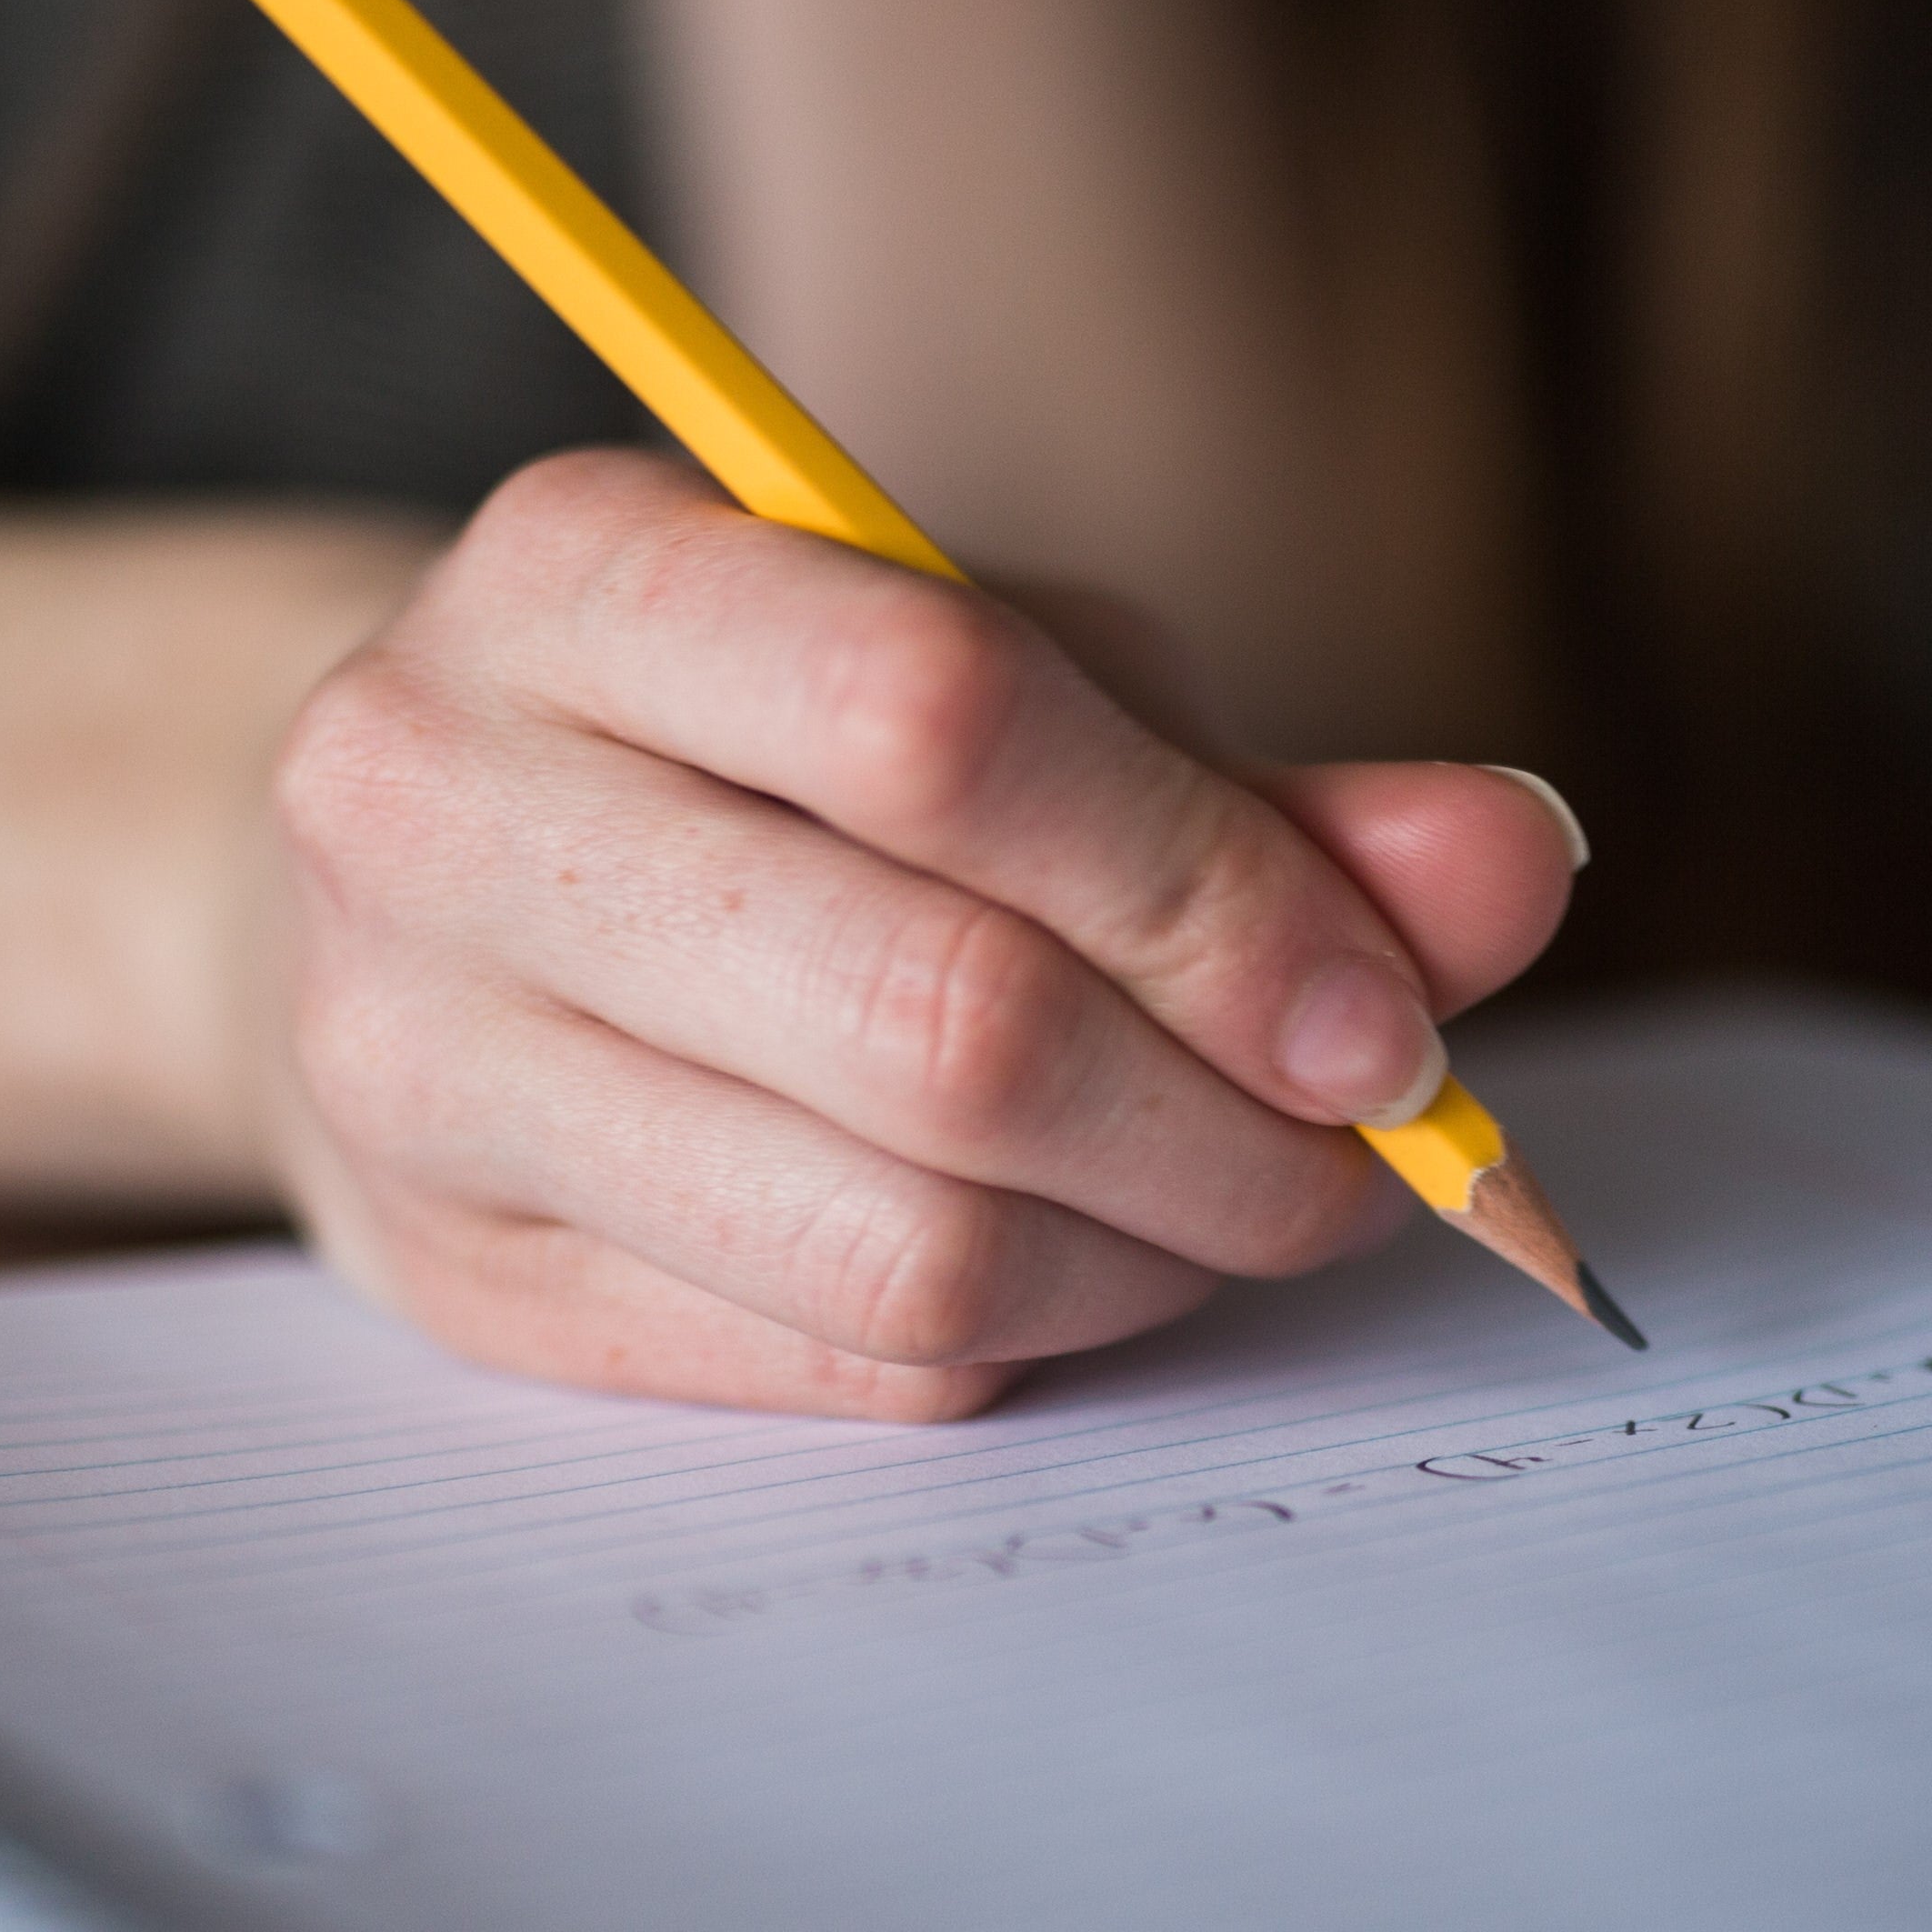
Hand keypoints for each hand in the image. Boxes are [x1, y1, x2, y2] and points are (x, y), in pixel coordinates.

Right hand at [260, 450, 1582, 1416]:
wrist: (436, 878)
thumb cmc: (770, 749)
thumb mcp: (1005, 680)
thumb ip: (1255, 790)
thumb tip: (1519, 863)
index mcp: (579, 566)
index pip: (939, 723)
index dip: (1213, 893)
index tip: (1385, 1012)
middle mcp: (434, 797)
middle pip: (938, 1017)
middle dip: (1226, 1120)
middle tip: (1363, 1144)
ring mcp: (412, 1055)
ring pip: (899, 1240)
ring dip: (1153, 1253)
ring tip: (1240, 1195)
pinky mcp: (452, 1275)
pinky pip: (836, 1365)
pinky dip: (1029, 1332)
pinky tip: (1076, 1250)